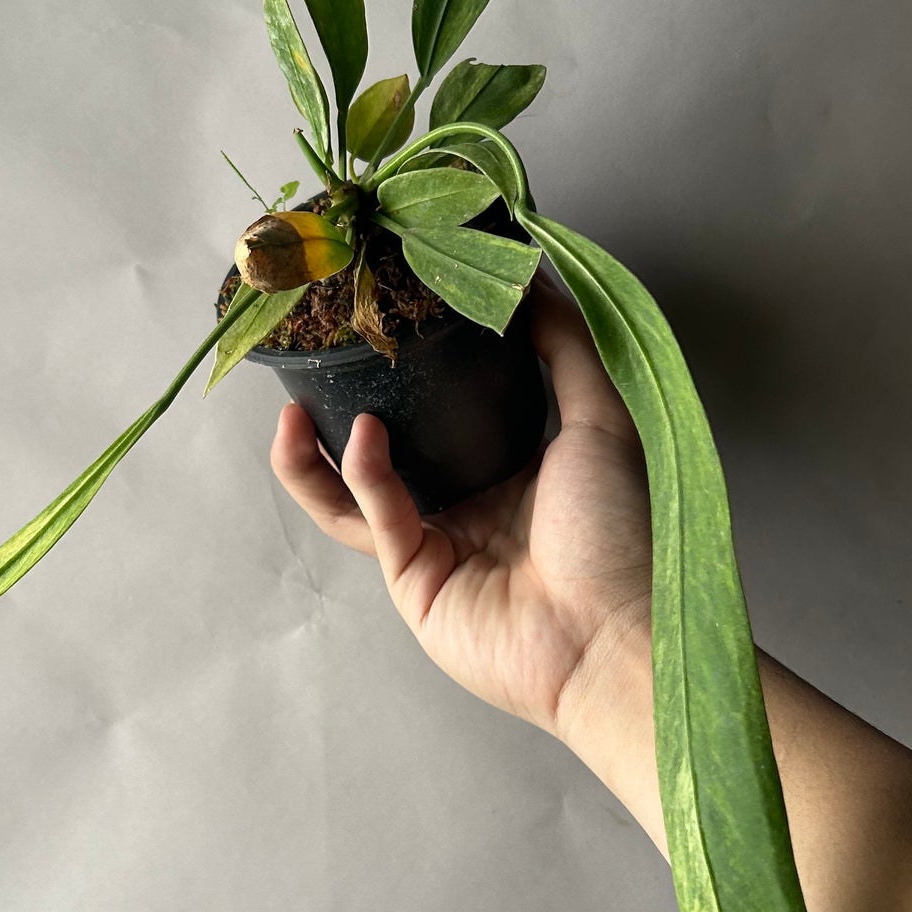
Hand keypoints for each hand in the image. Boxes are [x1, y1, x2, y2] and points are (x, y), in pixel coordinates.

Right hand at [269, 270, 654, 740]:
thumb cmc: (619, 536)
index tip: (387, 322)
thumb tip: (533, 274)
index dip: (411, 374)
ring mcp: (436, 548)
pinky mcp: (414, 582)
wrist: (612, 637)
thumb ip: (564, 345)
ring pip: (353, 494)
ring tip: (292, 408)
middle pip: (385, 451)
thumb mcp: (600, 418)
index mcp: (513, 470)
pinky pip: (375, 518)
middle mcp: (468, 507)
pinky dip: (362, 474)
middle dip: (340, 412)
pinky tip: (360, 433)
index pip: (445, 413)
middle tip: (320, 364)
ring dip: (317, 454)